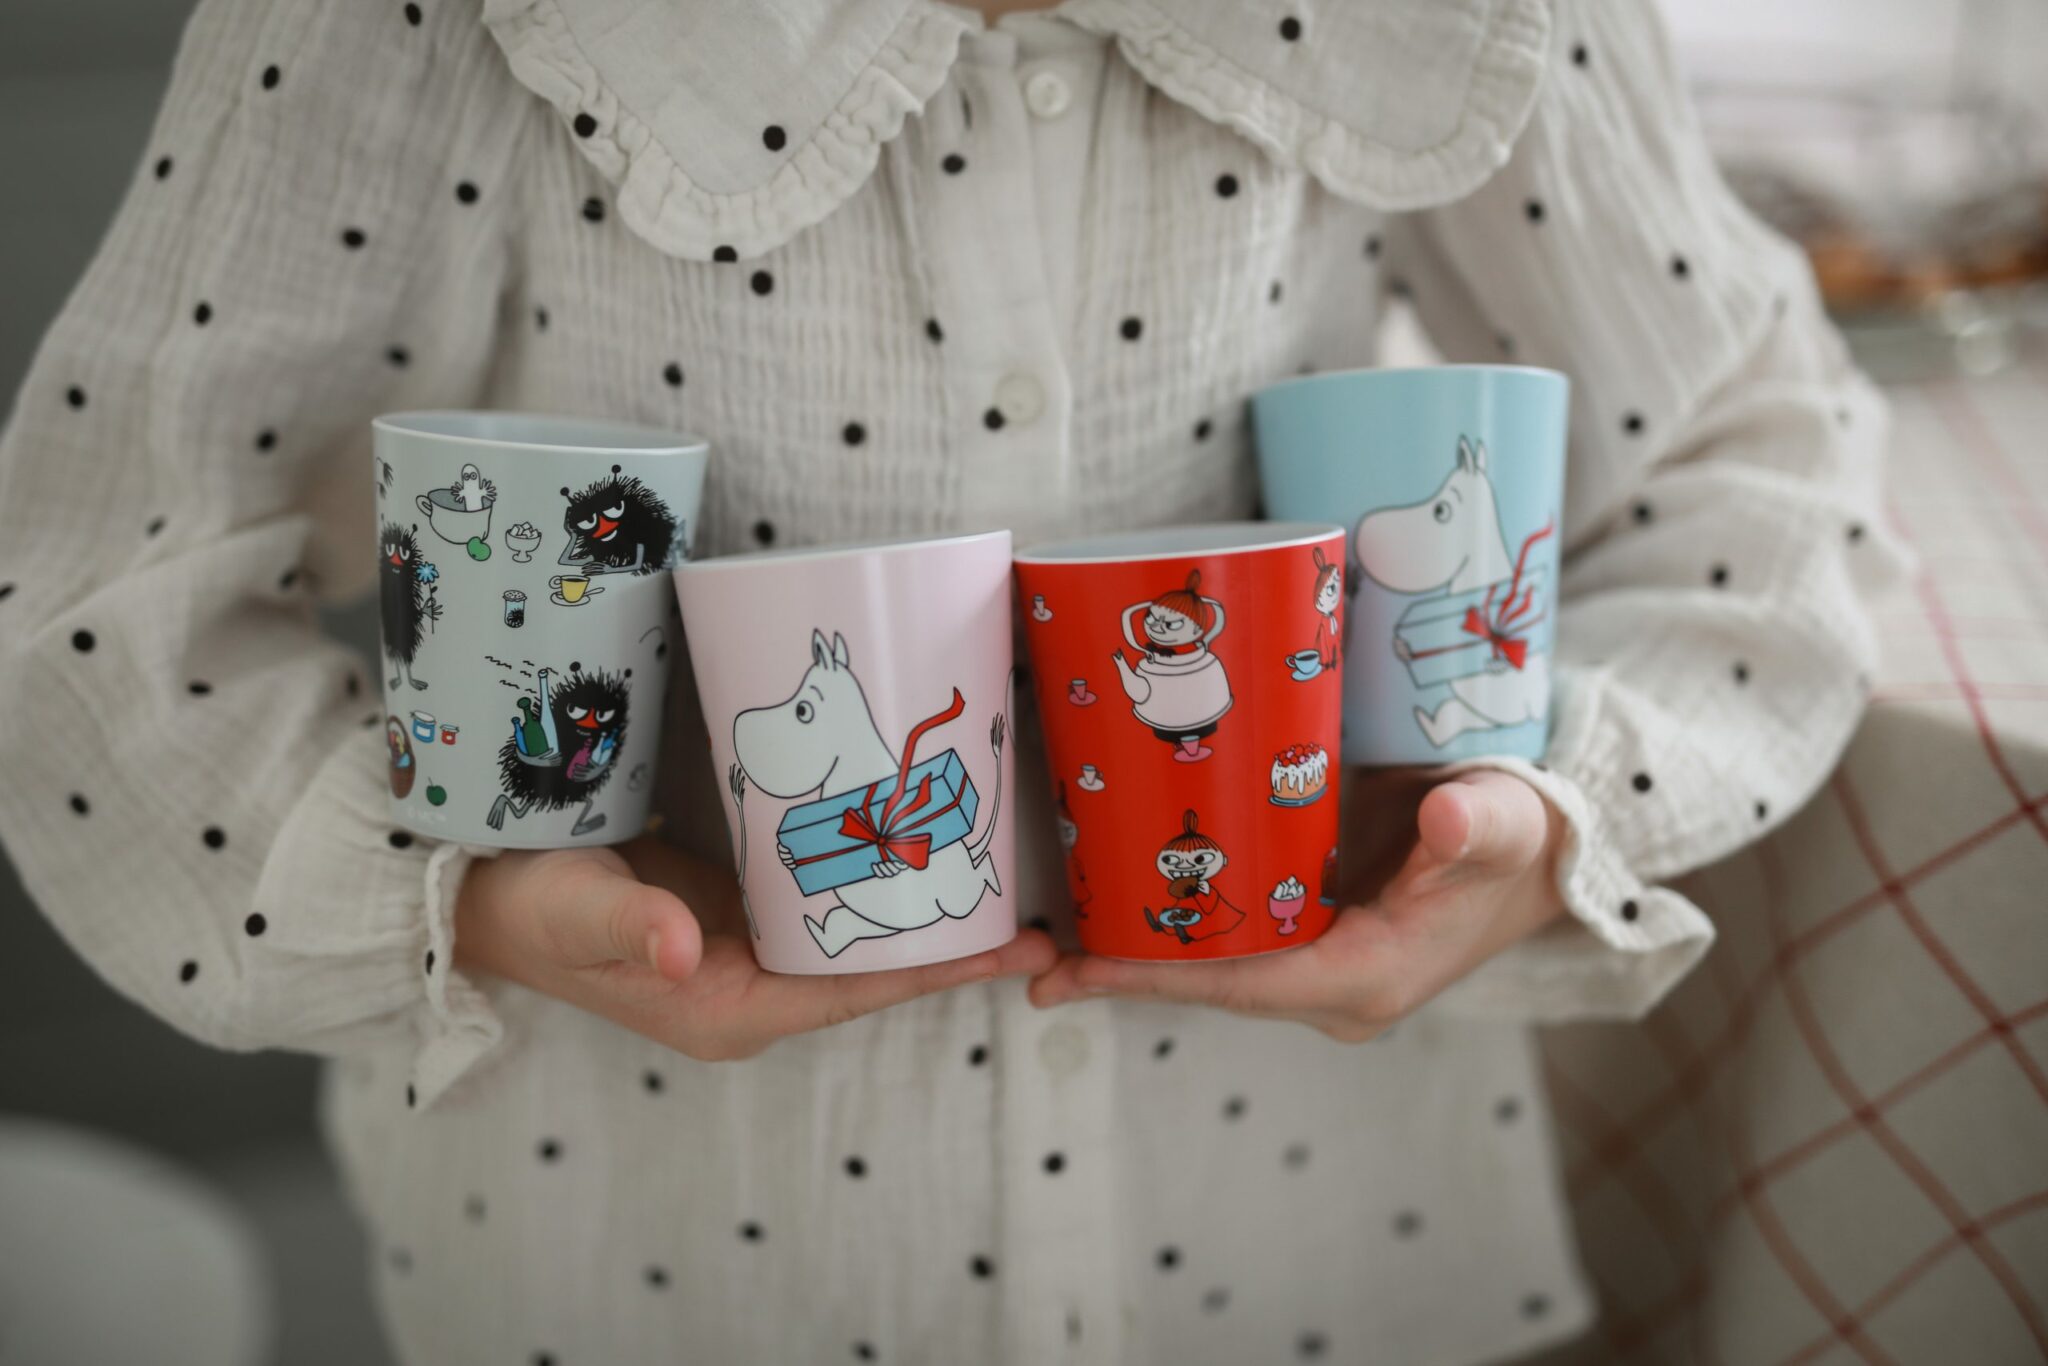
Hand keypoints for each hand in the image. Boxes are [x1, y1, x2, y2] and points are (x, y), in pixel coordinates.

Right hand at [457, 839, 1055, 1060]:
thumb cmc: (529, 907)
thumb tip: (683, 948)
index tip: (1012, 949)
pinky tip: (918, 833)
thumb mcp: (576, 913)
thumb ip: (630, 927)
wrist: (481, 889)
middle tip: (1042, 906)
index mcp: (730, 1006)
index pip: (855, 992)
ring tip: (1003, 864)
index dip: (934, 971)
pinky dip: (873, 870)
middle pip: (873, 966)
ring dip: (920, 902)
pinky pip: (826, 896)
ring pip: (856, 930)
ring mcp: (750, 946)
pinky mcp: (741, 905)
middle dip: (952, 939)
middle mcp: (754, 984)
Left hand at [1029, 770, 1566, 1040]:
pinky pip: (1223, 943)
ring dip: (1125, 958)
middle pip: (1210, 986)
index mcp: (1369, 976)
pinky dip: (1161, 932)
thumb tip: (1445, 827)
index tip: (1084, 969)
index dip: (1162, 977)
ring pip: (1208, 969)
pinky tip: (1098, 910)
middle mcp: (1332, 987)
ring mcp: (1316, 966)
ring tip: (1033, 949)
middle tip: (1026, 965)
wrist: (1538, 851)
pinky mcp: (1305, 936)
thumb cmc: (1521, 832)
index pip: (1246, 984)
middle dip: (1120, 974)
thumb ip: (1477, 828)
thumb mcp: (1506, 821)